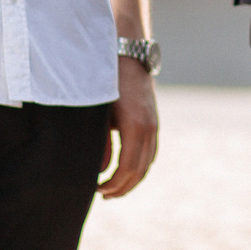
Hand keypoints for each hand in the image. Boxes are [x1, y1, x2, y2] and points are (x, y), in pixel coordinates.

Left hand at [99, 57, 158, 198]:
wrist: (127, 54)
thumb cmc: (107, 82)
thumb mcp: (100, 114)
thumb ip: (101, 144)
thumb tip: (100, 171)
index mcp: (135, 128)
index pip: (126, 169)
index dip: (112, 184)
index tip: (96, 189)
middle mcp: (149, 129)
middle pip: (139, 171)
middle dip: (121, 187)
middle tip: (103, 194)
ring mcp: (154, 125)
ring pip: (147, 163)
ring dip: (132, 179)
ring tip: (114, 187)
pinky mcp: (153, 122)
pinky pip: (151, 153)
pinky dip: (140, 166)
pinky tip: (127, 170)